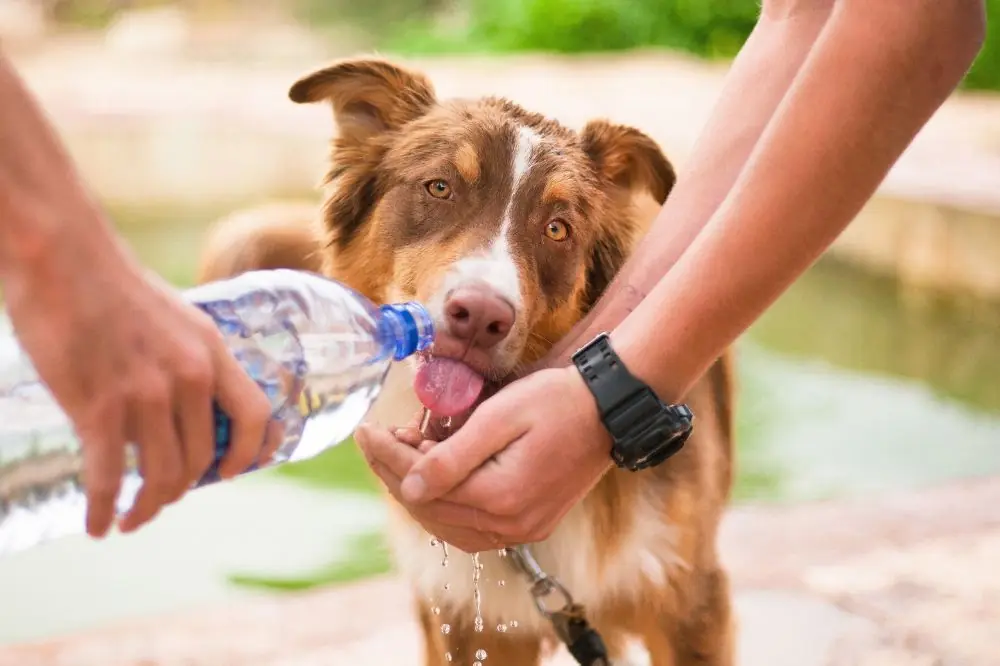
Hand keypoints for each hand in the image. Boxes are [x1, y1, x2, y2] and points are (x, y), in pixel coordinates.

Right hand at [3, 231, 278, 537]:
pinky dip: (104, 509)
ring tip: (131, 518)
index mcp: (211, 351)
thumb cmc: (112, 286)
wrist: (61, 257)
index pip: (254, 415)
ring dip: (147, 507)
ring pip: (161, 475)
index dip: (250, 453)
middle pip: (202, 458)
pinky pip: (109, 478)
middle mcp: (188, 376)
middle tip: (160, 499)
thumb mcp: (175, 318)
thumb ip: (187, 360)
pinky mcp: (98, 407)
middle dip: (182, 489)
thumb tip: (184, 406)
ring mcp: (146, 394)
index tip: (230, 473)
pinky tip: (97, 525)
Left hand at [356, 367, 612, 551]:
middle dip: (395, 473)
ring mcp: (523, 530)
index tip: (365, 430)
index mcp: (501, 497)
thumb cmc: (556, 401)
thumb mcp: (500, 417)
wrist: (609, 410)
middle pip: (430, 509)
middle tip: (378, 438)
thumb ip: (452, 456)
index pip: (422, 485)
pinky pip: (471, 528)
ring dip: (417, 491)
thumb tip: (408, 487)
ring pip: (447, 525)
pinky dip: (445, 506)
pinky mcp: (530, 525)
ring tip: (403, 453)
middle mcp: (511, 525)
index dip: (387, 457)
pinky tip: (433, 479)